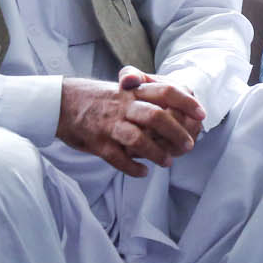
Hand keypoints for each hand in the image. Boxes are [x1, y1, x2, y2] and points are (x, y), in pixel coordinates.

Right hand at [58, 65, 206, 175]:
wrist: (61, 102)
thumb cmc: (99, 100)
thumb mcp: (124, 90)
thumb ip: (148, 96)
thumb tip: (180, 109)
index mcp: (133, 91)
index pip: (166, 91)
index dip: (186, 102)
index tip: (201, 114)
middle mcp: (123, 106)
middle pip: (156, 116)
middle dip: (177, 133)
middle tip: (188, 145)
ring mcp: (109, 124)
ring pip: (137, 138)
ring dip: (156, 153)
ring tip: (166, 162)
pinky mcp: (96, 142)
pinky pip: (117, 158)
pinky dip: (133, 168)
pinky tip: (143, 172)